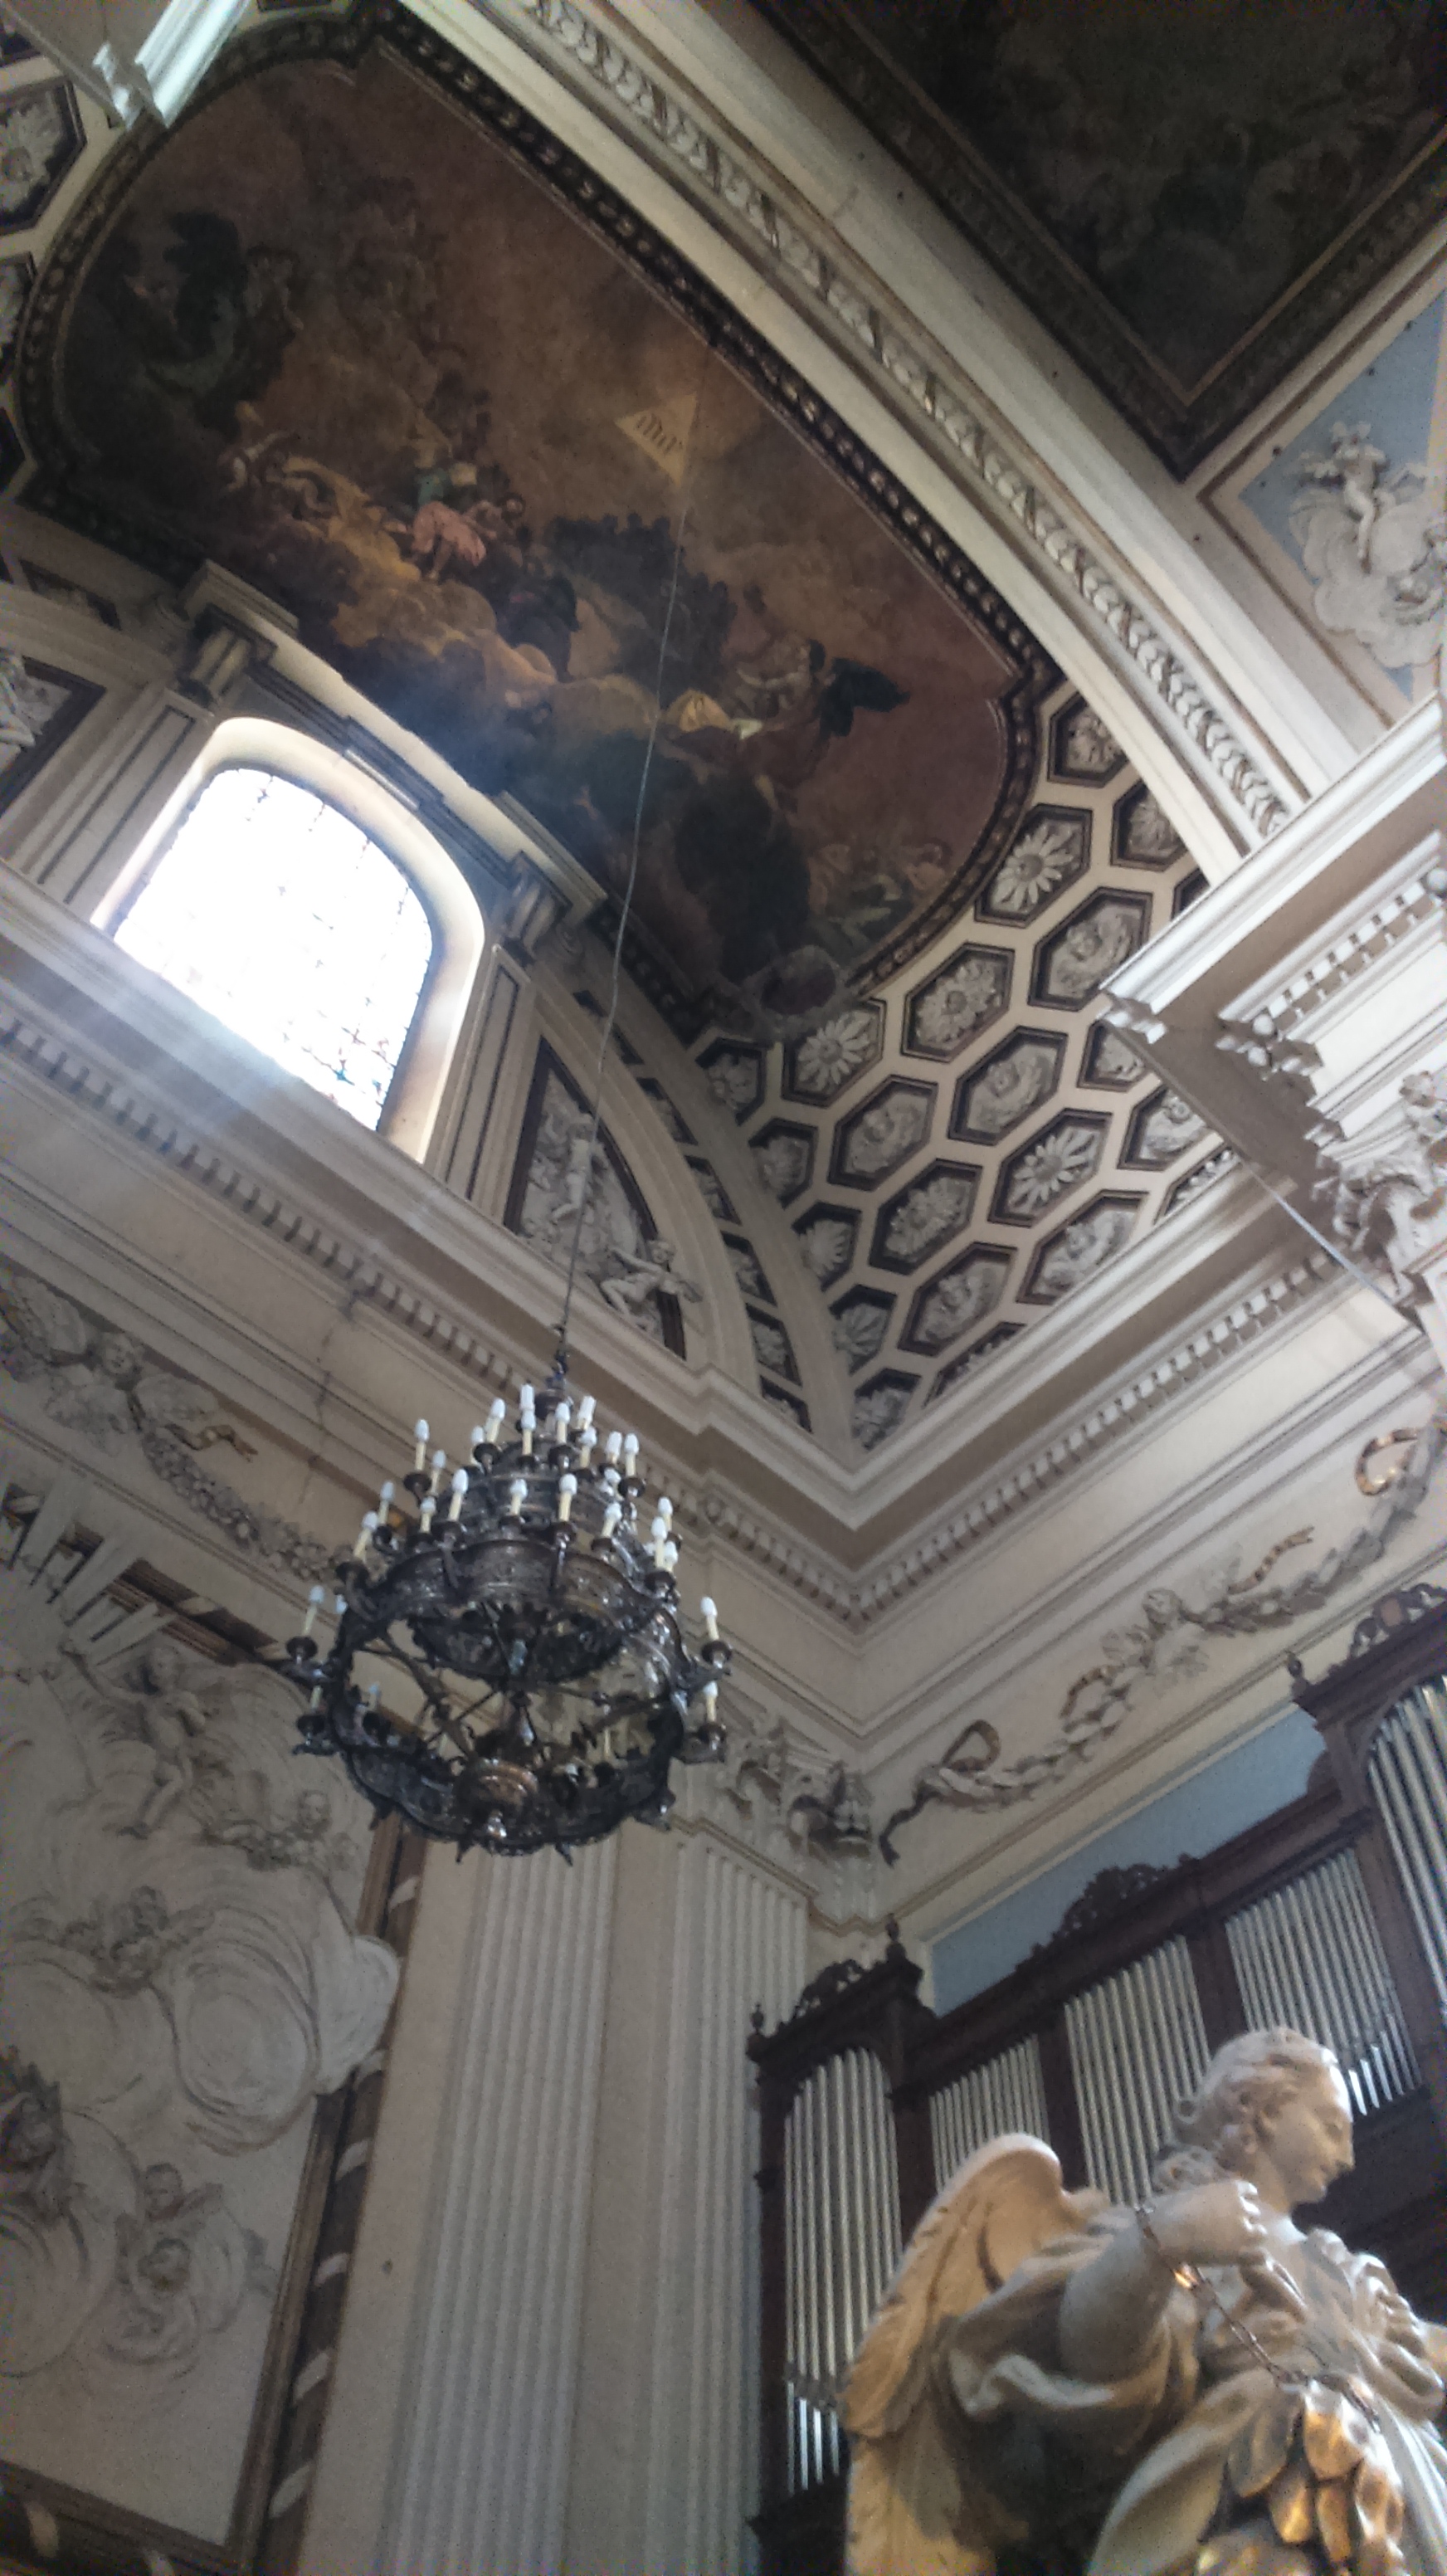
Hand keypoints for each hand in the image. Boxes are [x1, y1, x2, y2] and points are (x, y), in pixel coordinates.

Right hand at [1143, 2180, 1268, 2272]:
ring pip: (1261, 2233)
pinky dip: (1256, 2258)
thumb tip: (1208, 2202)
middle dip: (1246, 2219)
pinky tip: (1246, 2260)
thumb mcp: (1194, 2193)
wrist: (1171, 2232)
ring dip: (1252, 2237)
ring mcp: (1244, 2230)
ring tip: (1238, 2245)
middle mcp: (1242, 2207)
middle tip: (1232, 2228)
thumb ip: (1210, 2197)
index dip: (1246, 2200)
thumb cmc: (1174, 2208)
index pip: (1250, 2191)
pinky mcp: (1241, 2253)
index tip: (1239, 2206)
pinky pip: (1261, 2256)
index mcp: (1231, 2189)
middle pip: (1255, 2213)